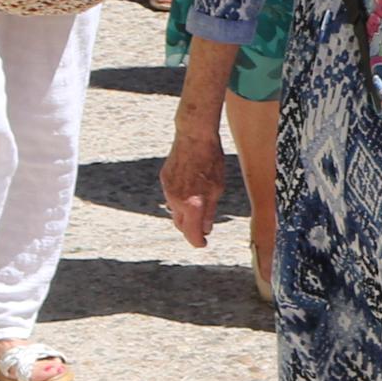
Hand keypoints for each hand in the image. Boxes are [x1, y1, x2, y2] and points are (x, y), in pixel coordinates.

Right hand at [161, 107, 228, 247]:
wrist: (194, 137)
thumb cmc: (211, 161)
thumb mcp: (218, 189)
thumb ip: (210, 211)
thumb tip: (206, 229)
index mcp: (192, 205)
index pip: (192, 234)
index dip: (198, 242)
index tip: (203, 244)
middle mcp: (176, 201)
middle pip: (181, 225)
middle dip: (191, 230)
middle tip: (202, 230)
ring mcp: (167, 190)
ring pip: (174, 210)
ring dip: (185, 214)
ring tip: (197, 208)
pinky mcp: (163, 180)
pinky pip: (171, 196)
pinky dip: (180, 199)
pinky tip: (190, 190)